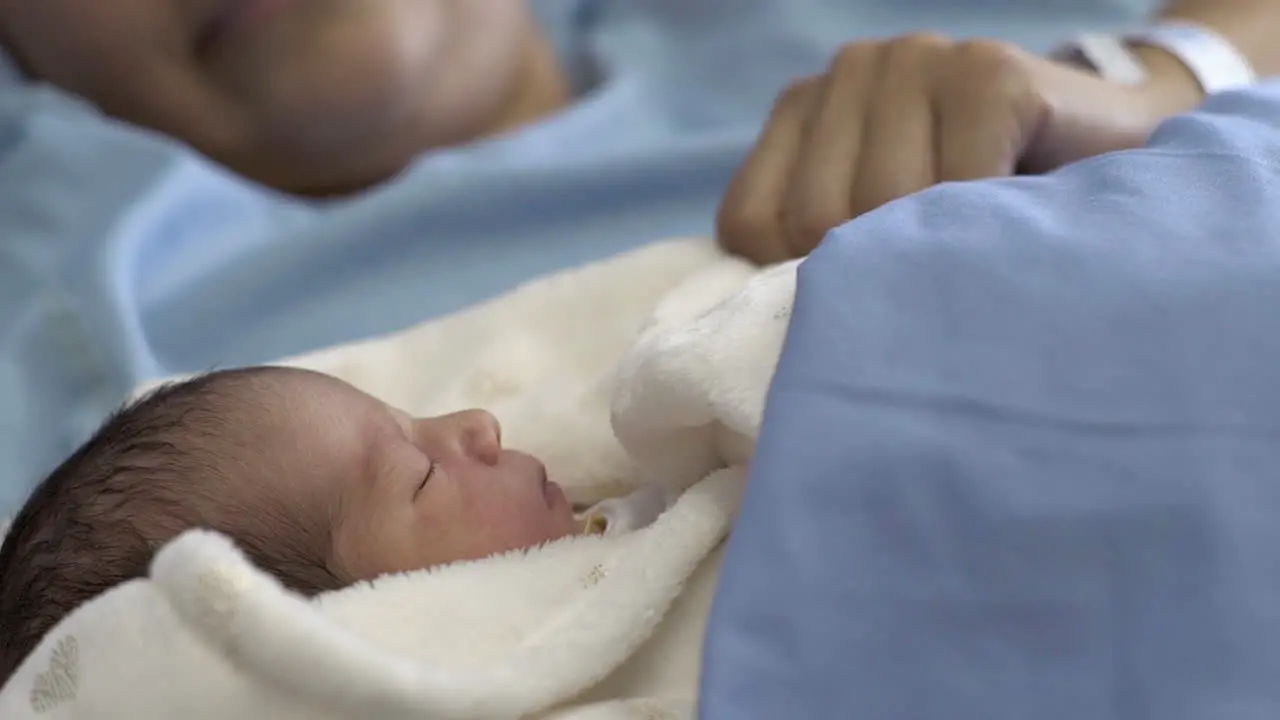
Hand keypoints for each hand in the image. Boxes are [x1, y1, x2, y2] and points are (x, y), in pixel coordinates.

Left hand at [717, 33, 1177, 263]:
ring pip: (883, 204)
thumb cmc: (985, 222)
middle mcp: (850, 69)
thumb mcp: (880, 239)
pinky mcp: (986, 71)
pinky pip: (956, 186)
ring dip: (940, 253)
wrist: (1117, 157)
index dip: (803, 281)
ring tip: (979, 247)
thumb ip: (819, 256)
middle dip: (880, 272)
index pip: (750, 224)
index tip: (871, 293)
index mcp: (803, 111)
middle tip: (939, 276)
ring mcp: (915, 59)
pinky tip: (1017, 218)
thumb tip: (765, 327)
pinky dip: (989, 230)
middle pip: (816, 220)